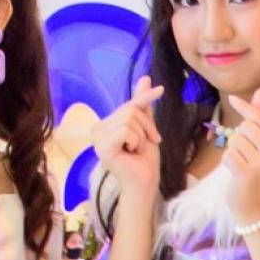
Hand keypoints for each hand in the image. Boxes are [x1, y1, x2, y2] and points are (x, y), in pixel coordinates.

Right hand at [94, 76, 163, 199]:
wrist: (145, 181)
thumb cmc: (144, 159)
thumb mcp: (146, 126)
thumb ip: (142, 104)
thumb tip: (144, 77)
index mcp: (105, 124)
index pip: (129, 104)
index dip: (146, 97)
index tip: (161, 89)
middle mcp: (97, 129)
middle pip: (130, 109)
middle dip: (146, 127)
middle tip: (145, 144)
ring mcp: (98, 138)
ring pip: (129, 119)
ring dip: (141, 136)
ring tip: (136, 150)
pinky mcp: (102, 146)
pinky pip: (126, 131)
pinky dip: (136, 142)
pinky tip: (131, 153)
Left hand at [223, 88, 259, 224]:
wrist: (257, 209)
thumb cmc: (258, 173)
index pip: (259, 118)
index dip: (245, 108)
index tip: (232, 99)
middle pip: (246, 127)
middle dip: (240, 138)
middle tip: (246, 156)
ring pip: (235, 141)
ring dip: (233, 151)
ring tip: (242, 165)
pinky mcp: (247, 173)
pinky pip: (228, 154)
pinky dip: (228, 162)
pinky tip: (236, 173)